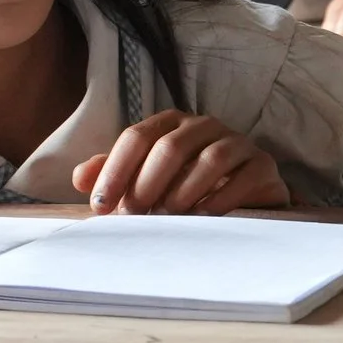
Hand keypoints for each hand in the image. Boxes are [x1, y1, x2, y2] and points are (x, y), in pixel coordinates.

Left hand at [72, 111, 289, 214]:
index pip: (136, 137)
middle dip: (147, 184)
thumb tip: (80, 179)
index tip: (101, 206)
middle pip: (170, 147)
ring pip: (209, 160)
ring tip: (168, 218)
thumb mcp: (146, 177)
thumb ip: (113, 174)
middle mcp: (202, 126)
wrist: (246, 193)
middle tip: (135, 215)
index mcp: (169, 124)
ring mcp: (236, 142)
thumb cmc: (186, 184)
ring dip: (183, 192)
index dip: (115, 171)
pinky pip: (244, 177)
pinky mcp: (262, 164)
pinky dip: (222, 200)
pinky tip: (204, 218)